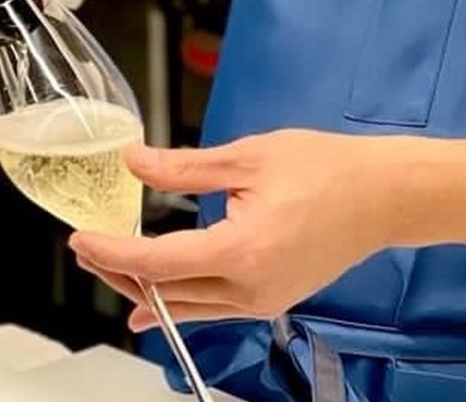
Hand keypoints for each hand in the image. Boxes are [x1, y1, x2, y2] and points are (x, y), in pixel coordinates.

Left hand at [68, 130, 397, 331]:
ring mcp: (263, 300)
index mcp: (242, 250)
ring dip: (145, 288)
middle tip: (86, 250)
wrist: (385, 196)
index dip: (112, 252)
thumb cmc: (329, 170)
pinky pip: (213, 309)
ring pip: (187, 307)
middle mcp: (251, 287)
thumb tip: (135, 162)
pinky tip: (153, 303)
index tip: (81, 238)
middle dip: (119, 272)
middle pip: (166, 292)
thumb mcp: (249, 156)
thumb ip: (185, 167)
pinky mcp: (273, 300)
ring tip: (109, 268)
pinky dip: (178, 303)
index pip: (158, 261)